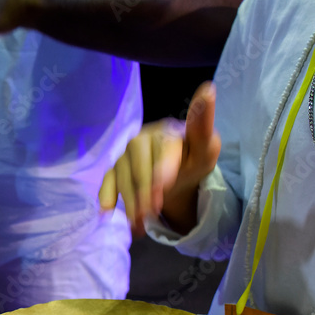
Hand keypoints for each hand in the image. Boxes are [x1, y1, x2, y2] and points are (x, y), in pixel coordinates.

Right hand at [99, 82, 220, 235]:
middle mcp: (142, 138)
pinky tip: (107, 211)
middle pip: (139, 167)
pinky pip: (107, 180)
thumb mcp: (206, 147)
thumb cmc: (192, 159)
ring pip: (124, 177)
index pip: (162, 148)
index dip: (162, 168)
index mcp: (166, 131)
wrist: (177, 173)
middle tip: (154, 213)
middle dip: (146, 192)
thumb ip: (203, 124)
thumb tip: (208, 89)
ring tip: (139, 225)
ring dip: (130, 202)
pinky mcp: (115, 168)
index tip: (163, 187)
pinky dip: (107, 195)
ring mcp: (125, 153)